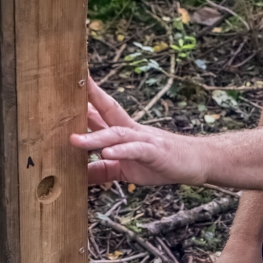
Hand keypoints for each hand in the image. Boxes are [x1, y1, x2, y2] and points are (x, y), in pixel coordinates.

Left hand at [70, 76, 208, 186]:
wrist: (197, 162)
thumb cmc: (161, 163)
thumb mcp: (125, 170)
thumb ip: (102, 170)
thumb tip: (77, 177)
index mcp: (123, 132)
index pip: (100, 111)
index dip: (83, 99)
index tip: (65, 85)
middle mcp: (131, 130)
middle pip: (107, 110)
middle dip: (89, 98)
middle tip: (68, 88)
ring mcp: (143, 139)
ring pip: (116, 133)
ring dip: (95, 136)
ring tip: (74, 139)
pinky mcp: (154, 152)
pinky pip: (135, 150)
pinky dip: (121, 151)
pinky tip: (107, 152)